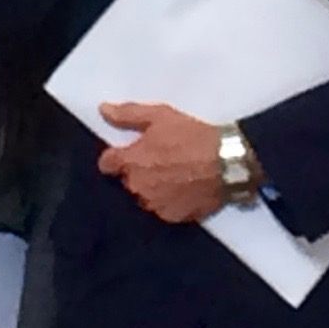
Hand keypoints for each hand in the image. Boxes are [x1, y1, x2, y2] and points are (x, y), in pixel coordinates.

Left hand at [96, 103, 228, 223]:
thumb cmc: (191, 136)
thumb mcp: (160, 115)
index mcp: (131, 162)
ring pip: (145, 195)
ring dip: (152, 187)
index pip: (107, 164)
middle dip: (138, 171)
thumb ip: (127, 115)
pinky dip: (169, 200)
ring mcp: (155, 205)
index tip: (125, 152)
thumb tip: (102, 110)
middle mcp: (137, 187)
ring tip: (173, 174)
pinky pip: (163, 208)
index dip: (114, 157)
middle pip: (128, 179)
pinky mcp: (173, 217)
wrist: (226, 162)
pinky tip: (183, 189)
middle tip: (159, 159)